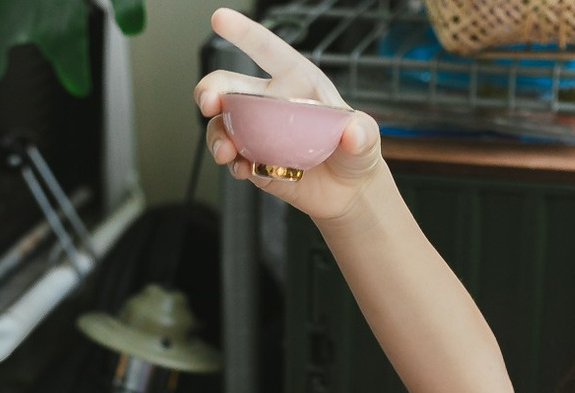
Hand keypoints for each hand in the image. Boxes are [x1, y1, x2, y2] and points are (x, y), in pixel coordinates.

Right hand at [195, 7, 384, 224]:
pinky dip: (232, 164)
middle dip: (210, 89)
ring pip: (224, 124)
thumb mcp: (366, 138)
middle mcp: (270, 103)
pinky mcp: (254, 160)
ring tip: (226, 153)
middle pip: (230, 86)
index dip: (243, 33)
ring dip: (217, 135)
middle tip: (208, 102)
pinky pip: (233, 158)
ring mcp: (258, 132)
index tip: (219, 18)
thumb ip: (362, 133)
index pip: (267, 50)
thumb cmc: (356, 152)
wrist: (349, 192)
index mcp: (296, 81)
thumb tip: (351, 132)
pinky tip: (243, 170)